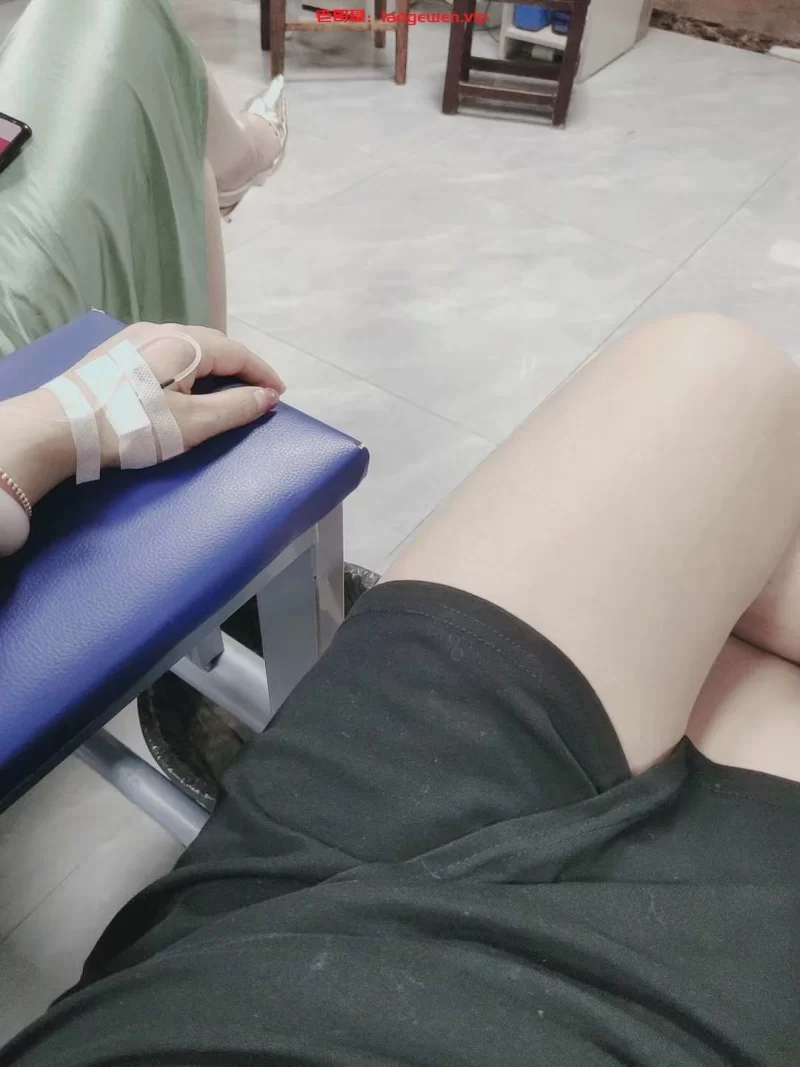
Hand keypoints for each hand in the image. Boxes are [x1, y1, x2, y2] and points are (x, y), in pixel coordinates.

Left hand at [78, 322, 285, 464]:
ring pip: (188, 348)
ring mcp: (135, 338)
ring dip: (213, 368)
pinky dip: (188, 369)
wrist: (62, 427)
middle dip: (240, 369)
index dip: (263, 373)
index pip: (238, 353)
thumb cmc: (133, 426)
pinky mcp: (116, 353)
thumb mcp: (193, 424)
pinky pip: (166, 354)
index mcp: (185, 343)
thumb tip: (268, 396)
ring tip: (226, 392)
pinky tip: (185, 388)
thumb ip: (236, 408)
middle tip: (258, 395)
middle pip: (213, 346)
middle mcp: (161, 330)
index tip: (280, 395)